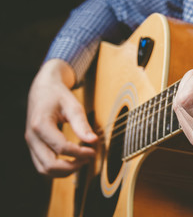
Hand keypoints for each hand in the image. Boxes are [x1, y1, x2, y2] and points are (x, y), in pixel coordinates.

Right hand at [25, 59, 96, 176]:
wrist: (43, 89)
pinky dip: (58, 168)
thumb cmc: (58, 95)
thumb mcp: (73, 105)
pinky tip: (72, 161)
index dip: (80, 153)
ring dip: (64, 171)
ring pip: (44, 169)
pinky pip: (43, 165)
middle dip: (72, 166)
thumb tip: (93, 140)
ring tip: (82, 161)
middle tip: (88, 159)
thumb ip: (82, 124)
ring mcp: (31, 143)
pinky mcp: (34, 146)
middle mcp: (32, 136)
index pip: (61, 148)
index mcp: (40, 124)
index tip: (94, 151)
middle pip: (49, 164)